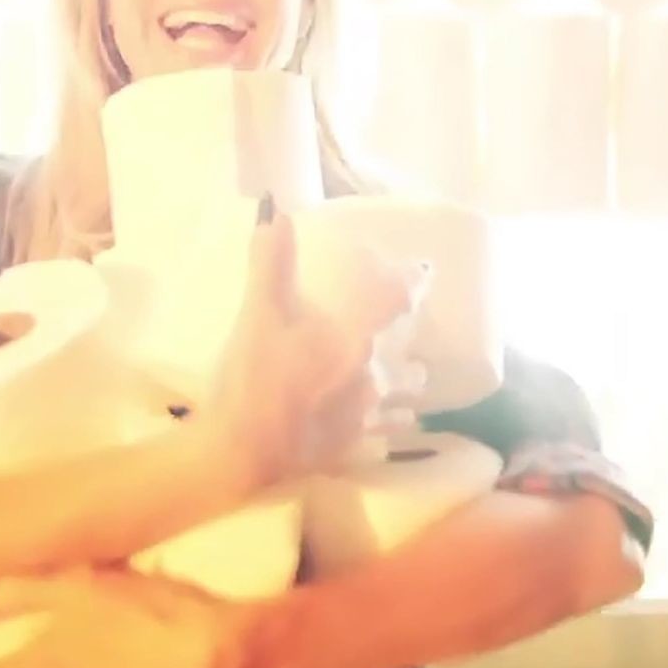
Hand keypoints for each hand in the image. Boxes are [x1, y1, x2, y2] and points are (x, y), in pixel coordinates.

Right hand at [207, 196, 423, 485]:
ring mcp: (367, 413)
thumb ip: (272, 264)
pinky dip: (393, 419)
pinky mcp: (355, 443)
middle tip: (402, 329)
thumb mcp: (258, 313)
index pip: (401, 301)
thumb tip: (278, 215)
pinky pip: (387, 427)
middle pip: (407, 351)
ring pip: (405, 391)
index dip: (414, 283)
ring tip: (407, 374)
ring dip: (407, 380)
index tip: (424, 272)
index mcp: (355, 337)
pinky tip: (392, 417)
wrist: (243, 452)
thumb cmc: (254, 377)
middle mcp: (373, 374)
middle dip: (407, 340)